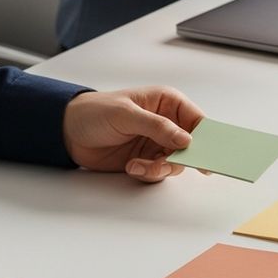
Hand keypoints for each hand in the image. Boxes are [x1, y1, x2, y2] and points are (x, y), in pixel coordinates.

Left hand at [63, 87, 204, 182]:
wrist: (67, 132)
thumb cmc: (94, 112)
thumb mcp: (126, 114)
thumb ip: (157, 126)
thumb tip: (186, 139)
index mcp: (168, 103)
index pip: (197, 121)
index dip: (207, 138)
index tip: (209, 155)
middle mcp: (167, 124)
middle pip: (191, 147)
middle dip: (180, 159)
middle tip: (167, 164)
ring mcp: (157, 143)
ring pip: (175, 163)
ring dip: (158, 168)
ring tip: (137, 165)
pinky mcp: (147, 160)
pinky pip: (159, 172)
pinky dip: (147, 173)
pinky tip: (130, 166)